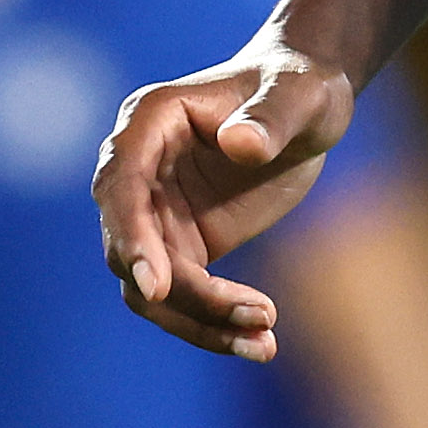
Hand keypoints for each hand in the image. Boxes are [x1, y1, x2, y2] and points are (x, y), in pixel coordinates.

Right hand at [92, 33, 356, 358]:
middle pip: (130, 247)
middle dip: (180, 293)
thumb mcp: (298, 95)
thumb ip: (269, 117)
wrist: (307, 105)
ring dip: (200, 320)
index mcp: (149, 121)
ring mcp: (154, 212)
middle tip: (251, 317)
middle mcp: (138, 170)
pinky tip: (261, 343)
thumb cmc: (299, 85)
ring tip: (264, 340)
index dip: (132, 236)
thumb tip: (240, 144)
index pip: (121, 185)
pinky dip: (215, 323)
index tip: (155, 286)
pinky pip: (181, 297)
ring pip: (151, 286)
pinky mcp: (181, 245)